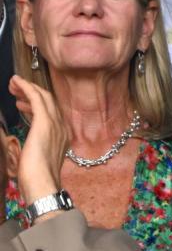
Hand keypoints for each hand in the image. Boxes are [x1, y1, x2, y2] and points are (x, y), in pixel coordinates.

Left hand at [9, 75, 68, 207]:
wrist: (42, 185)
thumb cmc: (37, 180)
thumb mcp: (38, 160)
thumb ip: (37, 148)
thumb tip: (29, 145)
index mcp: (62, 135)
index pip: (50, 112)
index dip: (35, 103)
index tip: (21, 102)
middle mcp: (62, 126)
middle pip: (48, 101)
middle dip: (31, 92)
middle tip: (16, 88)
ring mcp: (55, 124)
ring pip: (43, 97)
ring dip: (27, 89)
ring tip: (13, 86)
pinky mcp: (45, 122)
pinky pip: (37, 99)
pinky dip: (27, 88)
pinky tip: (17, 83)